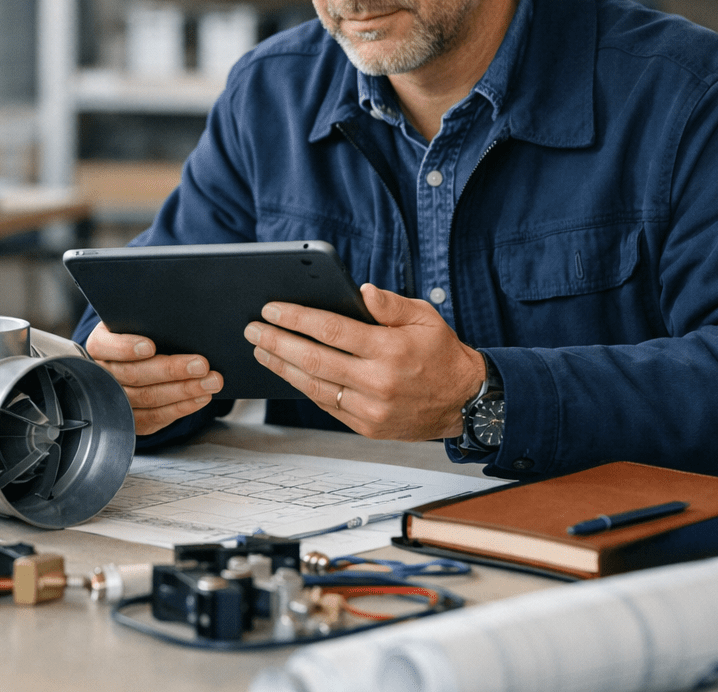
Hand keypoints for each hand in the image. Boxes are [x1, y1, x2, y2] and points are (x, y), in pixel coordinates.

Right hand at [85, 321, 222, 434]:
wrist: (136, 358)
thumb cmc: (140, 335)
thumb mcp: (138, 322)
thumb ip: (149, 322)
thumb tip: (180, 322)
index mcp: (99, 345)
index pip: (106, 346)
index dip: (126, 347)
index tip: (150, 346)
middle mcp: (103, 374)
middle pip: (134, 374)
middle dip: (170, 370)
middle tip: (200, 364)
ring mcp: (115, 400)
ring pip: (148, 398)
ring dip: (184, 390)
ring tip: (210, 382)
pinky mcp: (131, 420)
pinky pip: (156, 417)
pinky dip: (182, 407)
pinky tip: (201, 397)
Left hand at [242, 283, 484, 441]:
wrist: (464, 401)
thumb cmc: (441, 353)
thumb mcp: (425, 317)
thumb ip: (390, 304)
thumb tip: (361, 291)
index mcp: (390, 349)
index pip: (332, 330)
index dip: (297, 319)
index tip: (272, 309)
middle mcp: (378, 381)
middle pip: (314, 360)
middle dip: (277, 342)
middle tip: (253, 330)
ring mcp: (371, 408)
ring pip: (314, 386)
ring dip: (282, 367)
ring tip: (260, 350)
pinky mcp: (367, 426)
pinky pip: (326, 404)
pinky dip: (303, 387)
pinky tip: (287, 372)